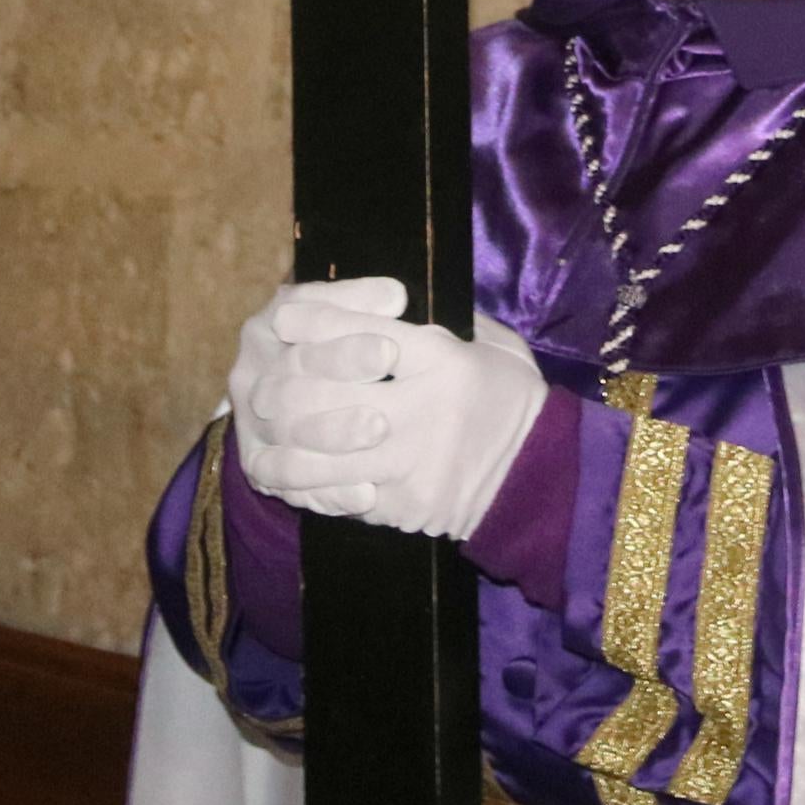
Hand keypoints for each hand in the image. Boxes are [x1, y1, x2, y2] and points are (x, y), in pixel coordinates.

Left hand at [227, 276, 552, 538]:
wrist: (541, 478)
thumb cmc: (513, 397)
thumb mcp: (491, 343)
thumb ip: (436, 323)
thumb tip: (380, 298)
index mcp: (445, 362)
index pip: (364, 336)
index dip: (317, 323)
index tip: (285, 316)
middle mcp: (422, 412)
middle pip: (325, 394)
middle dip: (284, 386)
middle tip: (263, 383)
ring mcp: (409, 465)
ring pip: (320, 454)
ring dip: (284, 443)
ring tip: (266, 432)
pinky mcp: (401, 507)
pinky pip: (339, 494)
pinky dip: (311, 483)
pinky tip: (294, 470)